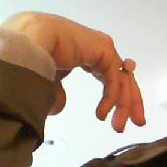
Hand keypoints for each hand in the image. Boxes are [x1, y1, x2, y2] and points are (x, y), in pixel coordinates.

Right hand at [1, 11, 144, 131]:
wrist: (30, 40)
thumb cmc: (33, 53)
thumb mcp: (48, 78)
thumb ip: (57, 91)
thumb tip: (59, 107)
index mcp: (87, 52)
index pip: (111, 76)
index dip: (117, 97)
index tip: (116, 117)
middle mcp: (98, 49)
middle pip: (123, 78)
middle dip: (130, 102)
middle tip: (136, 123)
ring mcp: (103, 48)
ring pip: (122, 80)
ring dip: (123, 105)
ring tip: (117, 126)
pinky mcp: (105, 50)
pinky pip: (114, 78)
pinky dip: (111, 98)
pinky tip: (101, 113)